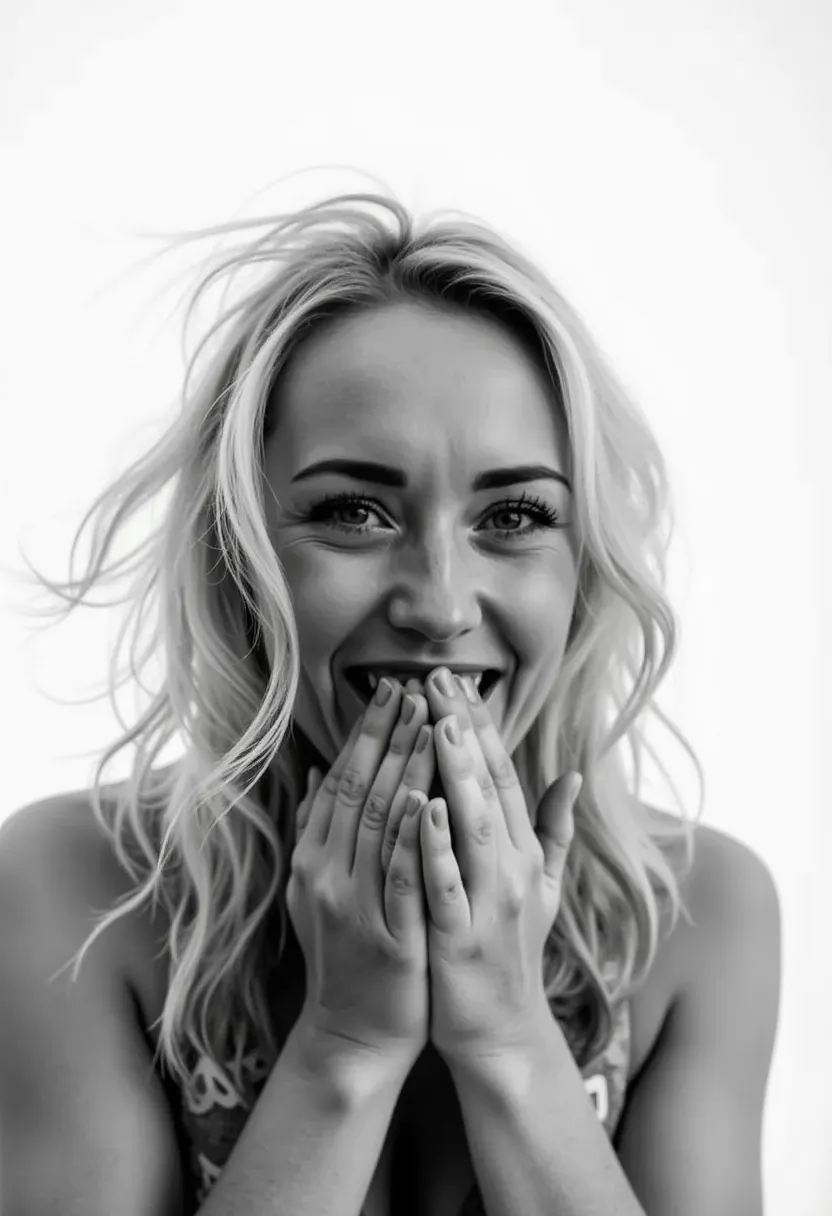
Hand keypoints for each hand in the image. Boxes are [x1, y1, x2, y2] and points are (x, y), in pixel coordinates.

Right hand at [286, 678, 434, 1070]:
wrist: (352, 1033)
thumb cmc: (344, 954)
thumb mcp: (317, 889)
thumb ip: (317, 831)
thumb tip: (318, 771)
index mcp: (313, 860)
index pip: (343, 782)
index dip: (367, 734)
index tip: (392, 690)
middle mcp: (326, 876)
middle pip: (362, 792)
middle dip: (390, 736)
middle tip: (416, 687)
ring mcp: (355, 906)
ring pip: (383, 823)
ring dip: (408, 769)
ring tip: (431, 722)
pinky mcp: (388, 936)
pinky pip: (402, 877)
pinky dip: (415, 837)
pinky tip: (432, 799)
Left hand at [418, 667, 581, 1063]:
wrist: (501, 1031)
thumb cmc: (511, 950)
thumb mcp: (542, 887)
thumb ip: (553, 830)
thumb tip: (572, 776)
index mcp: (523, 853)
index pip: (504, 775)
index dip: (482, 726)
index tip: (459, 680)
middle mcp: (513, 869)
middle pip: (490, 787)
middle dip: (465, 730)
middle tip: (439, 677)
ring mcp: (490, 902)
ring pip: (475, 826)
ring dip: (458, 773)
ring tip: (438, 722)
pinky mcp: (462, 938)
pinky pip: (449, 884)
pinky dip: (438, 846)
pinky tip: (423, 807)